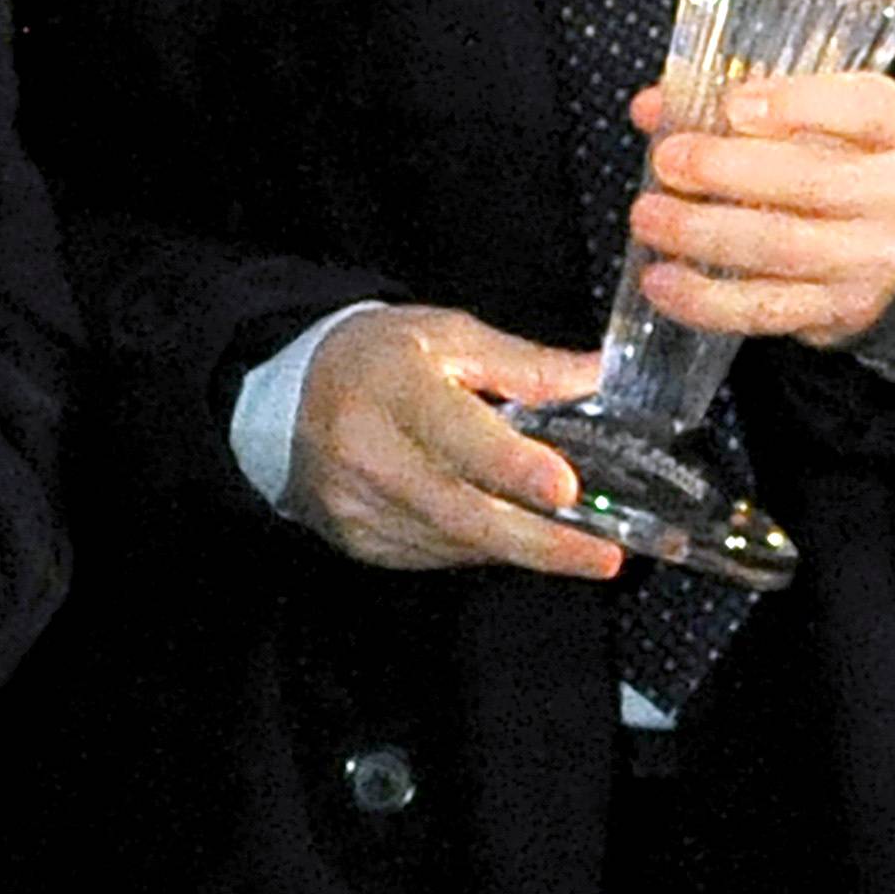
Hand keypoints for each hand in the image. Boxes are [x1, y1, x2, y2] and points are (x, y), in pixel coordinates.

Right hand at [289, 307, 622, 575]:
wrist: (291, 400)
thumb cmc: (377, 361)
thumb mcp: (448, 337)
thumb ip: (526, 366)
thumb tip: (598, 378)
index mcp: (394, 389)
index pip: (457, 434)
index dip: (513, 466)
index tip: (565, 488)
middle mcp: (370, 454)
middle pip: (463, 513)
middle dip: (541, 543)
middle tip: (603, 556)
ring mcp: (361, 508)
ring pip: (458, 543)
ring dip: (523, 547)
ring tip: (581, 545)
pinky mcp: (362, 543)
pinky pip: (439, 555)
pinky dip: (485, 547)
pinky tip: (514, 534)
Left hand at [629, 71, 894, 349]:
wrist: (885, 244)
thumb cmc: (841, 162)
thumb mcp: (817, 115)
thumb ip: (742, 102)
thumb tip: (652, 107)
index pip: (861, 110)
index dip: (797, 105)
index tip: (733, 105)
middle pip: (809, 181)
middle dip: (726, 170)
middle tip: (667, 161)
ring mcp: (871, 260)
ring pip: (779, 247)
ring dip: (702, 233)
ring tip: (648, 218)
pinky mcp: (839, 311)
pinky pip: (764, 309)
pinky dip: (704, 298)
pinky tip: (661, 280)